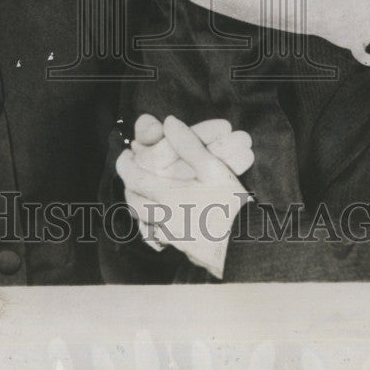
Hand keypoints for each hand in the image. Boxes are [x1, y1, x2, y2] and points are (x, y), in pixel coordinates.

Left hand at [117, 116, 252, 278]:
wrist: (245, 247)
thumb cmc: (230, 205)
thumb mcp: (214, 169)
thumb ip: (189, 145)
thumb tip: (169, 122)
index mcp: (166, 196)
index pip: (132, 179)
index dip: (124, 165)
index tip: (126, 155)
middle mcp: (162, 218)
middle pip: (133, 203)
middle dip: (131, 187)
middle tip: (137, 175)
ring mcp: (171, 236)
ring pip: (144, 221)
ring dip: (142, 206)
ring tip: (152, 195)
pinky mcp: (182, 248)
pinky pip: (160, 235)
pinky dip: (157, 223)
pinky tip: (172, 217)